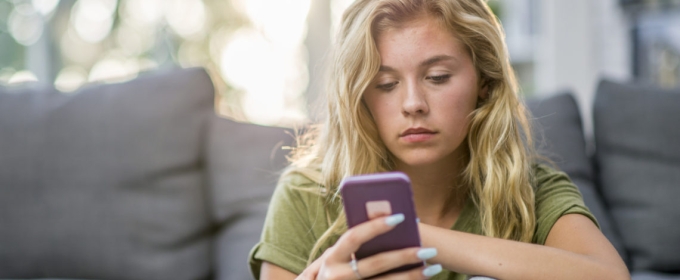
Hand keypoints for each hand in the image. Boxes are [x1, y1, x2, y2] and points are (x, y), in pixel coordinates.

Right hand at [296, 213, 441, 279]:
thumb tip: (393, 221)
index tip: (401, 216)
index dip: (375, 226)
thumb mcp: (337, 258)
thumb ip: (356, 243)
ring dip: (413, 276)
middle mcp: (338, 276)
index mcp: (331, 258)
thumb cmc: (336, 271)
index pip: (354, 237)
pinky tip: (423, 279)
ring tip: (435, 268)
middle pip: (376, 263)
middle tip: (429, 249)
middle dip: (404, 255)